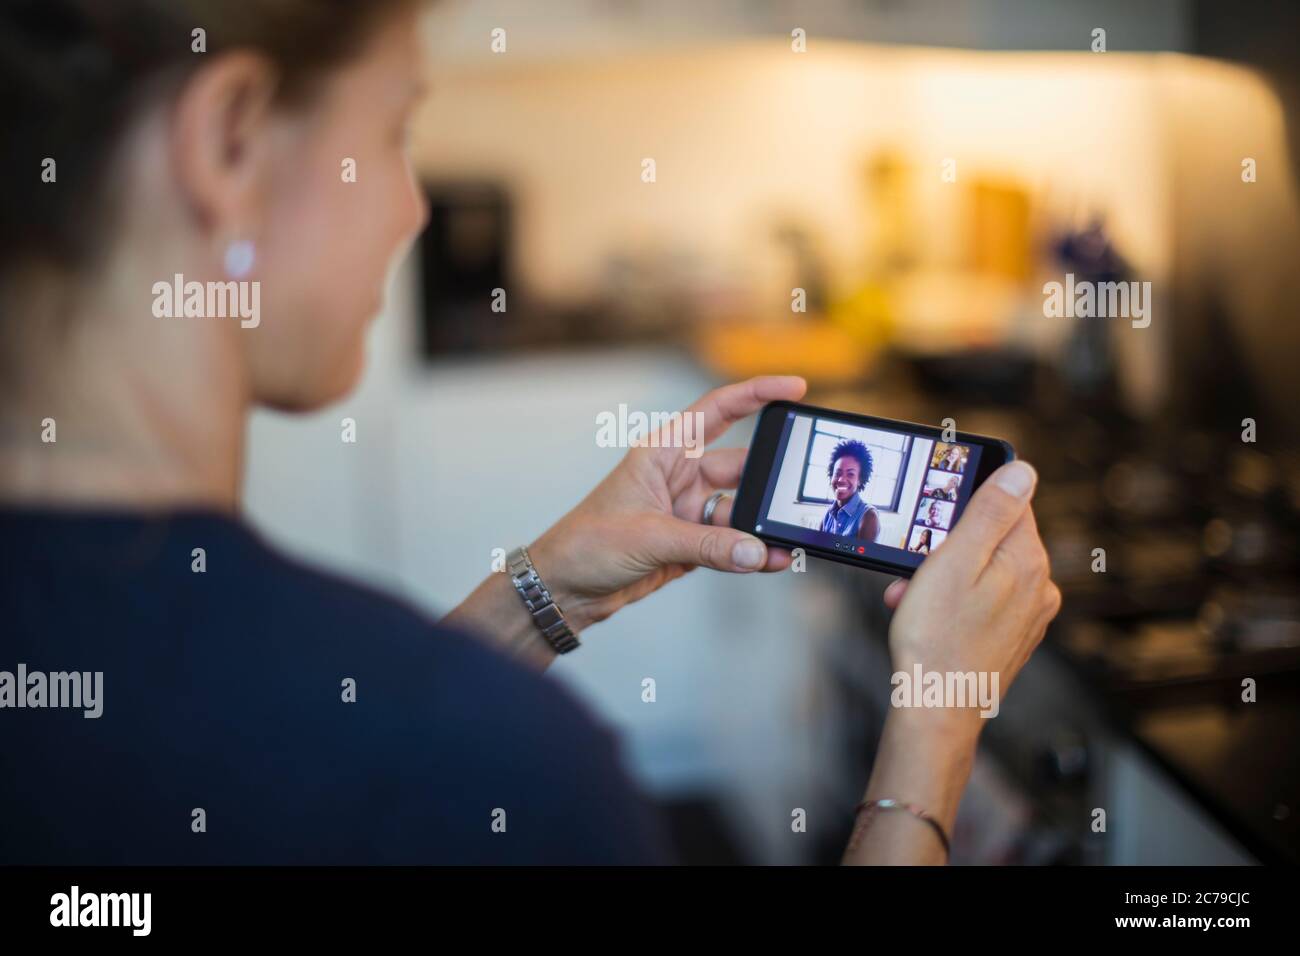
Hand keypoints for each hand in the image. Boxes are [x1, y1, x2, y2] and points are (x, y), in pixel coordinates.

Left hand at [529, 375, 806, 630]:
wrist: (563, 589)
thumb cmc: (586, 545)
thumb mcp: (648, 537)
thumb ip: (706, 545)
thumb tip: (755, 550)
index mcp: (662, 452)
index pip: (717, 410)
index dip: (755, 393)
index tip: (795, 387)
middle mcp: (678, 476)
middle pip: (739, 465)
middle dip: (769, 477)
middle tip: (798, 490)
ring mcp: (686, 511)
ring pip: (739, 509)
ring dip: (760, 524)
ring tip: (787, 538)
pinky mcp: (690, 545)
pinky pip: (731, 543)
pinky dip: (751, 552)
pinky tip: (769, 560)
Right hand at [880, 460, 1060, 734]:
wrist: (936, 712)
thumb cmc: (937, 638)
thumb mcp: (954, 561)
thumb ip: (990, 511)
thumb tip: (1022, 470)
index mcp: (1029, 559)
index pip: (1007, 502)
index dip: (963, 510)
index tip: (934, 531)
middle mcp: (1041, 586)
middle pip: (991, 539)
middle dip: (946, 549)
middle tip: (913, 574)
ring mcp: (1030, 616)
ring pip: (982, 573)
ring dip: (942, 579)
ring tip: (911, 602)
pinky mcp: (1013, 639)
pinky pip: (982, 603)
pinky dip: (952, 605)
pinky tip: (927, 623)